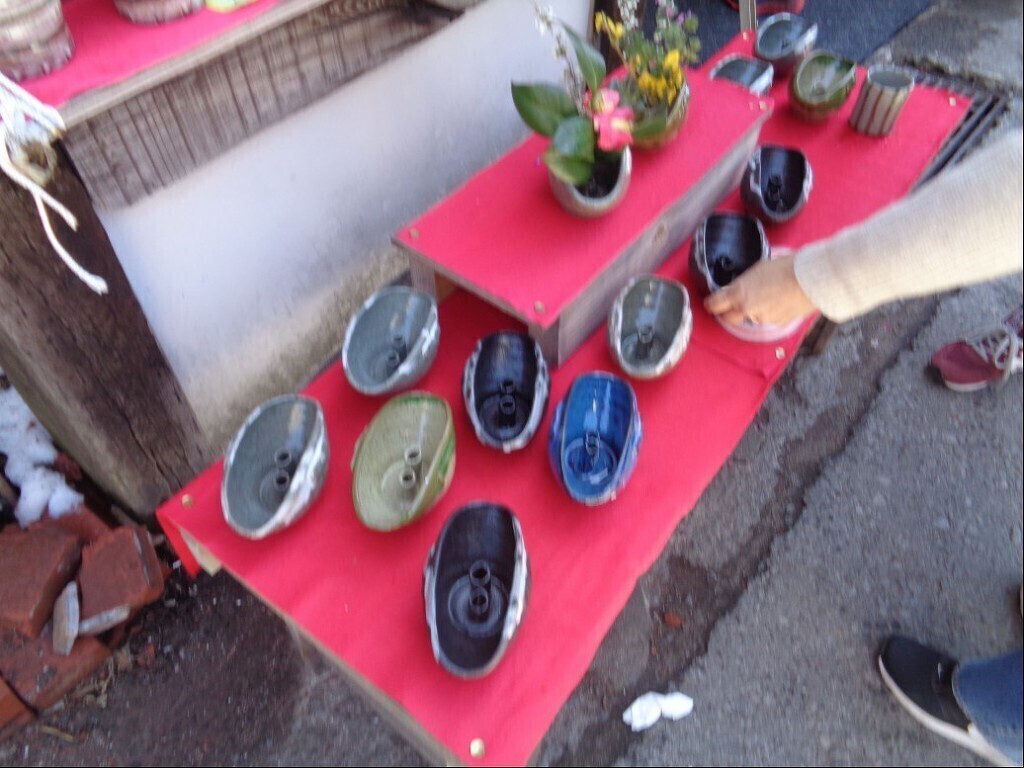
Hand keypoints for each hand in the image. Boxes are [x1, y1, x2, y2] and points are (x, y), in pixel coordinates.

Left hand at [702, 251, 816, 325]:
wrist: (813, 279)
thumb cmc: (787, 267)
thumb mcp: (758, 268)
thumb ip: (743, 282)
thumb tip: (738, 288)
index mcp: (739, 292)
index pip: (715, 304)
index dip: (711, 303)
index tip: (711, 302)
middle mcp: (746, 309)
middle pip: (728, 318)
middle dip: (728, 312)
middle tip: (732, 304)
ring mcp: (761, 318)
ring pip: (749, 318)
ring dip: (752, 311)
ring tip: (765, 296)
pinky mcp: (776, 323)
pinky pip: (766, 319)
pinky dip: (767, 312)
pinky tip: (777, 300)